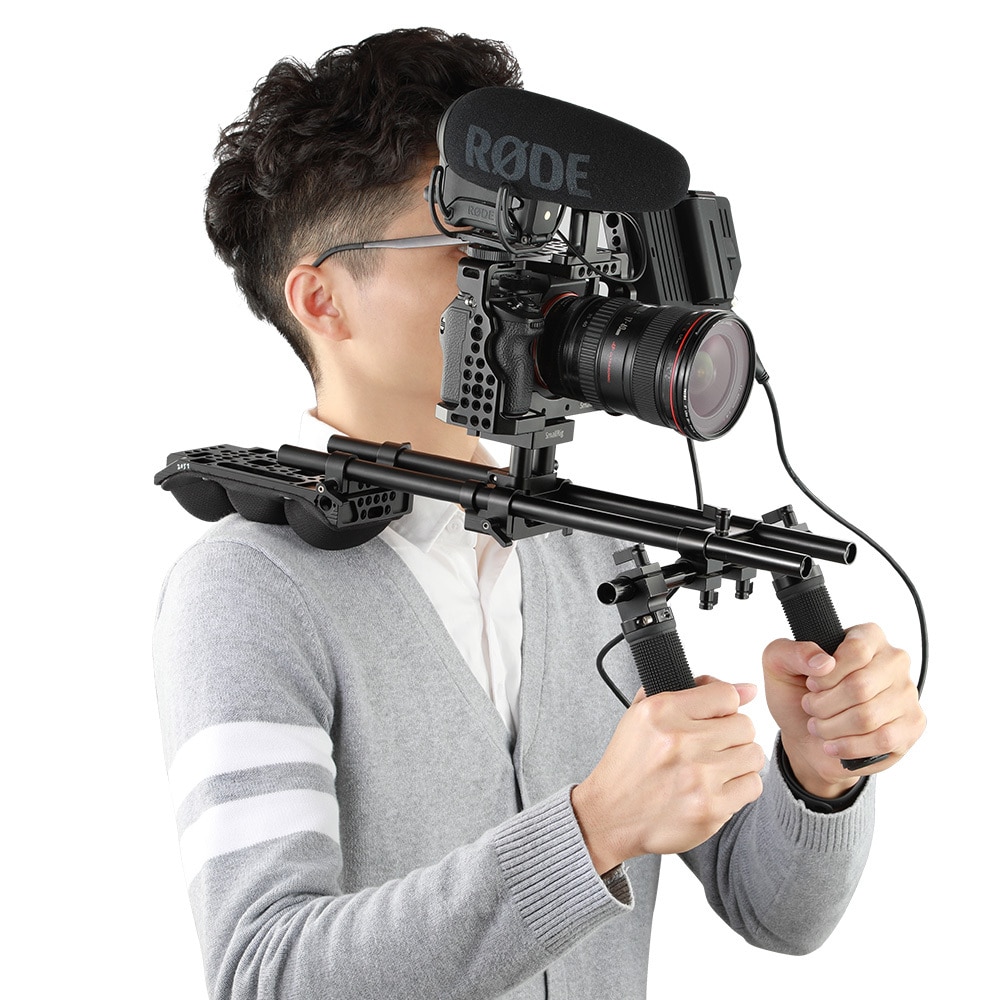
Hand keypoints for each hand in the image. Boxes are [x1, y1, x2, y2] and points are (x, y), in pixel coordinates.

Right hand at [571, 678, 765, 873]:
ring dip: (739, 761)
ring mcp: (698, 776)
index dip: (724, 707)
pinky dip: (739, 787)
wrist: (612, 815)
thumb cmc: (629, 765)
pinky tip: (717, 788)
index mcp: (662, 711)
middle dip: (732, 735)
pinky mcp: (711, 808)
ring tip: (716, 768)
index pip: (726, 695)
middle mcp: (681, 740)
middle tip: (712, 747)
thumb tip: (748, 689)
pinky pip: (753, 786)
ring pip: (754, 754)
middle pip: (745, 725)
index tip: (716, 718)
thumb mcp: (644, 713)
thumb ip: (693, 691)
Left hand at [763, 623, 924, 797]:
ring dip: (832, 727)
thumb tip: (823, 661)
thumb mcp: (779, 665)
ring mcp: (907, 693)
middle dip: (824, 704)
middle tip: (811, 708)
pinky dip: (849, 746)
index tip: (811, 684)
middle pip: (861, 686)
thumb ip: (791, 652)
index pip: (856, 650)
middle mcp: (894, 660)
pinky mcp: (912, 725)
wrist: (806, 736)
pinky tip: (833, 745)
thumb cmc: (797, 693)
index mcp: (867, 636)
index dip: (827, 675)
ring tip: (819, 726)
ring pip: (868, 716)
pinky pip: (883, 739)